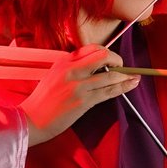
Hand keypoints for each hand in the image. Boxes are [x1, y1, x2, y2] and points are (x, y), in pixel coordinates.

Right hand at [18, 45, 139, 144]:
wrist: (32, 120)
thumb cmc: (43, 100)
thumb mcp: (54, 75)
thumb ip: (72, 67)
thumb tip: (95, 66)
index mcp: (64, 61)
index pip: (91, 48)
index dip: (106, 52)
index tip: (112, 59)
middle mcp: (72, 70)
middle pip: (103, 56)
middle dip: (118, 60)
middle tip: (123, 66)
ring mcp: (78, 85)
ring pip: (110, 76)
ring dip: (125, 76)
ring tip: (135, 77)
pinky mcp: (83, 101)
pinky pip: (108, 92)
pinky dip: (123, 88)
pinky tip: (131, 85)